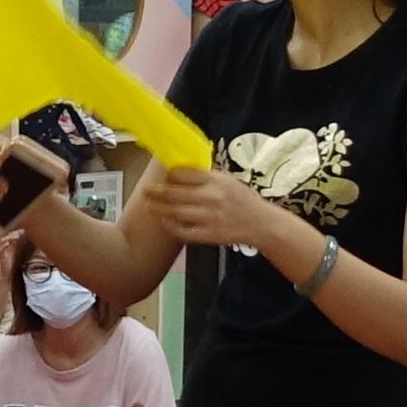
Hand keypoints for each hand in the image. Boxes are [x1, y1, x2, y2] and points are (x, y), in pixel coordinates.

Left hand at [133, 163, 270, 253]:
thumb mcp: (228, 180)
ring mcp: (209, 217)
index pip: (184, 174)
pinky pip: (183, 231)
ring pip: (175, 212)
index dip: (170, 175)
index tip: (163, 176)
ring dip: (158, 208)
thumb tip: (180, 171)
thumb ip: (206, 176)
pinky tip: (164, 221)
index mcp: (216, 180)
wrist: (261, 223)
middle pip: (175, 193)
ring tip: (148, 205)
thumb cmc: (243, 199)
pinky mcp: (209, 234)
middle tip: (146, 190)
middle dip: (156, 192)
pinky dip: (171, 226)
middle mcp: (211, 197)